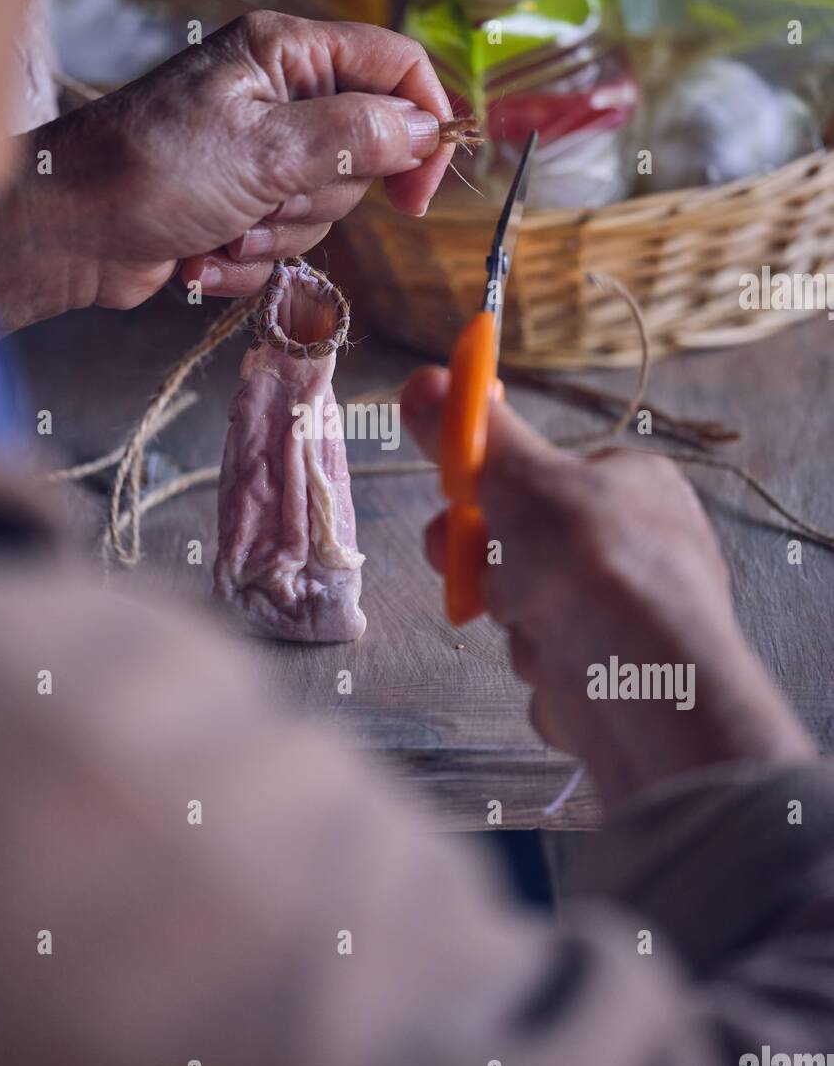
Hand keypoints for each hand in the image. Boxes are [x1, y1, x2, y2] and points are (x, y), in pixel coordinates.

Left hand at [0, 12, 453, 330]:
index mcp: (285, 53)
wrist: (66, 233)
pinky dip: (247, 260)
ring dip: (275, 236)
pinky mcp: (238, 206)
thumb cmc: (151, 171)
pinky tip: (200, 255)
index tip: (420, 189)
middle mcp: (277, 95)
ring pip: (324, 208)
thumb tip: (425, 128)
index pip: (394, 67)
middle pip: (363, 151)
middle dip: (317, 198)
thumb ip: (355, 134)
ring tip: (221, 228)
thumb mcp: (265, 149)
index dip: (422, 124)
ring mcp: (257, 154)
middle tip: (265, 201)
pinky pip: (283, 243)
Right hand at [401, 367, 811, 806]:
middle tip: (466, 566)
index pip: (548, 473)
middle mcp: (640, 545)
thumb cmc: (591, 561)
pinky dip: (546, 666)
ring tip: (536, 622)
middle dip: (489, 563)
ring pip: (529, 605)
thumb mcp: (520, 479)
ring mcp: (628, 615)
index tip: (455, 492)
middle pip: (527, 543)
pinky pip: (551, 661)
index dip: (493, 486)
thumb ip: (472, 438)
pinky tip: (563, 670)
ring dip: (514, 616)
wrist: (644, 685)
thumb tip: (422, 380)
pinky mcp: (614, 678)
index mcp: (634, 485)